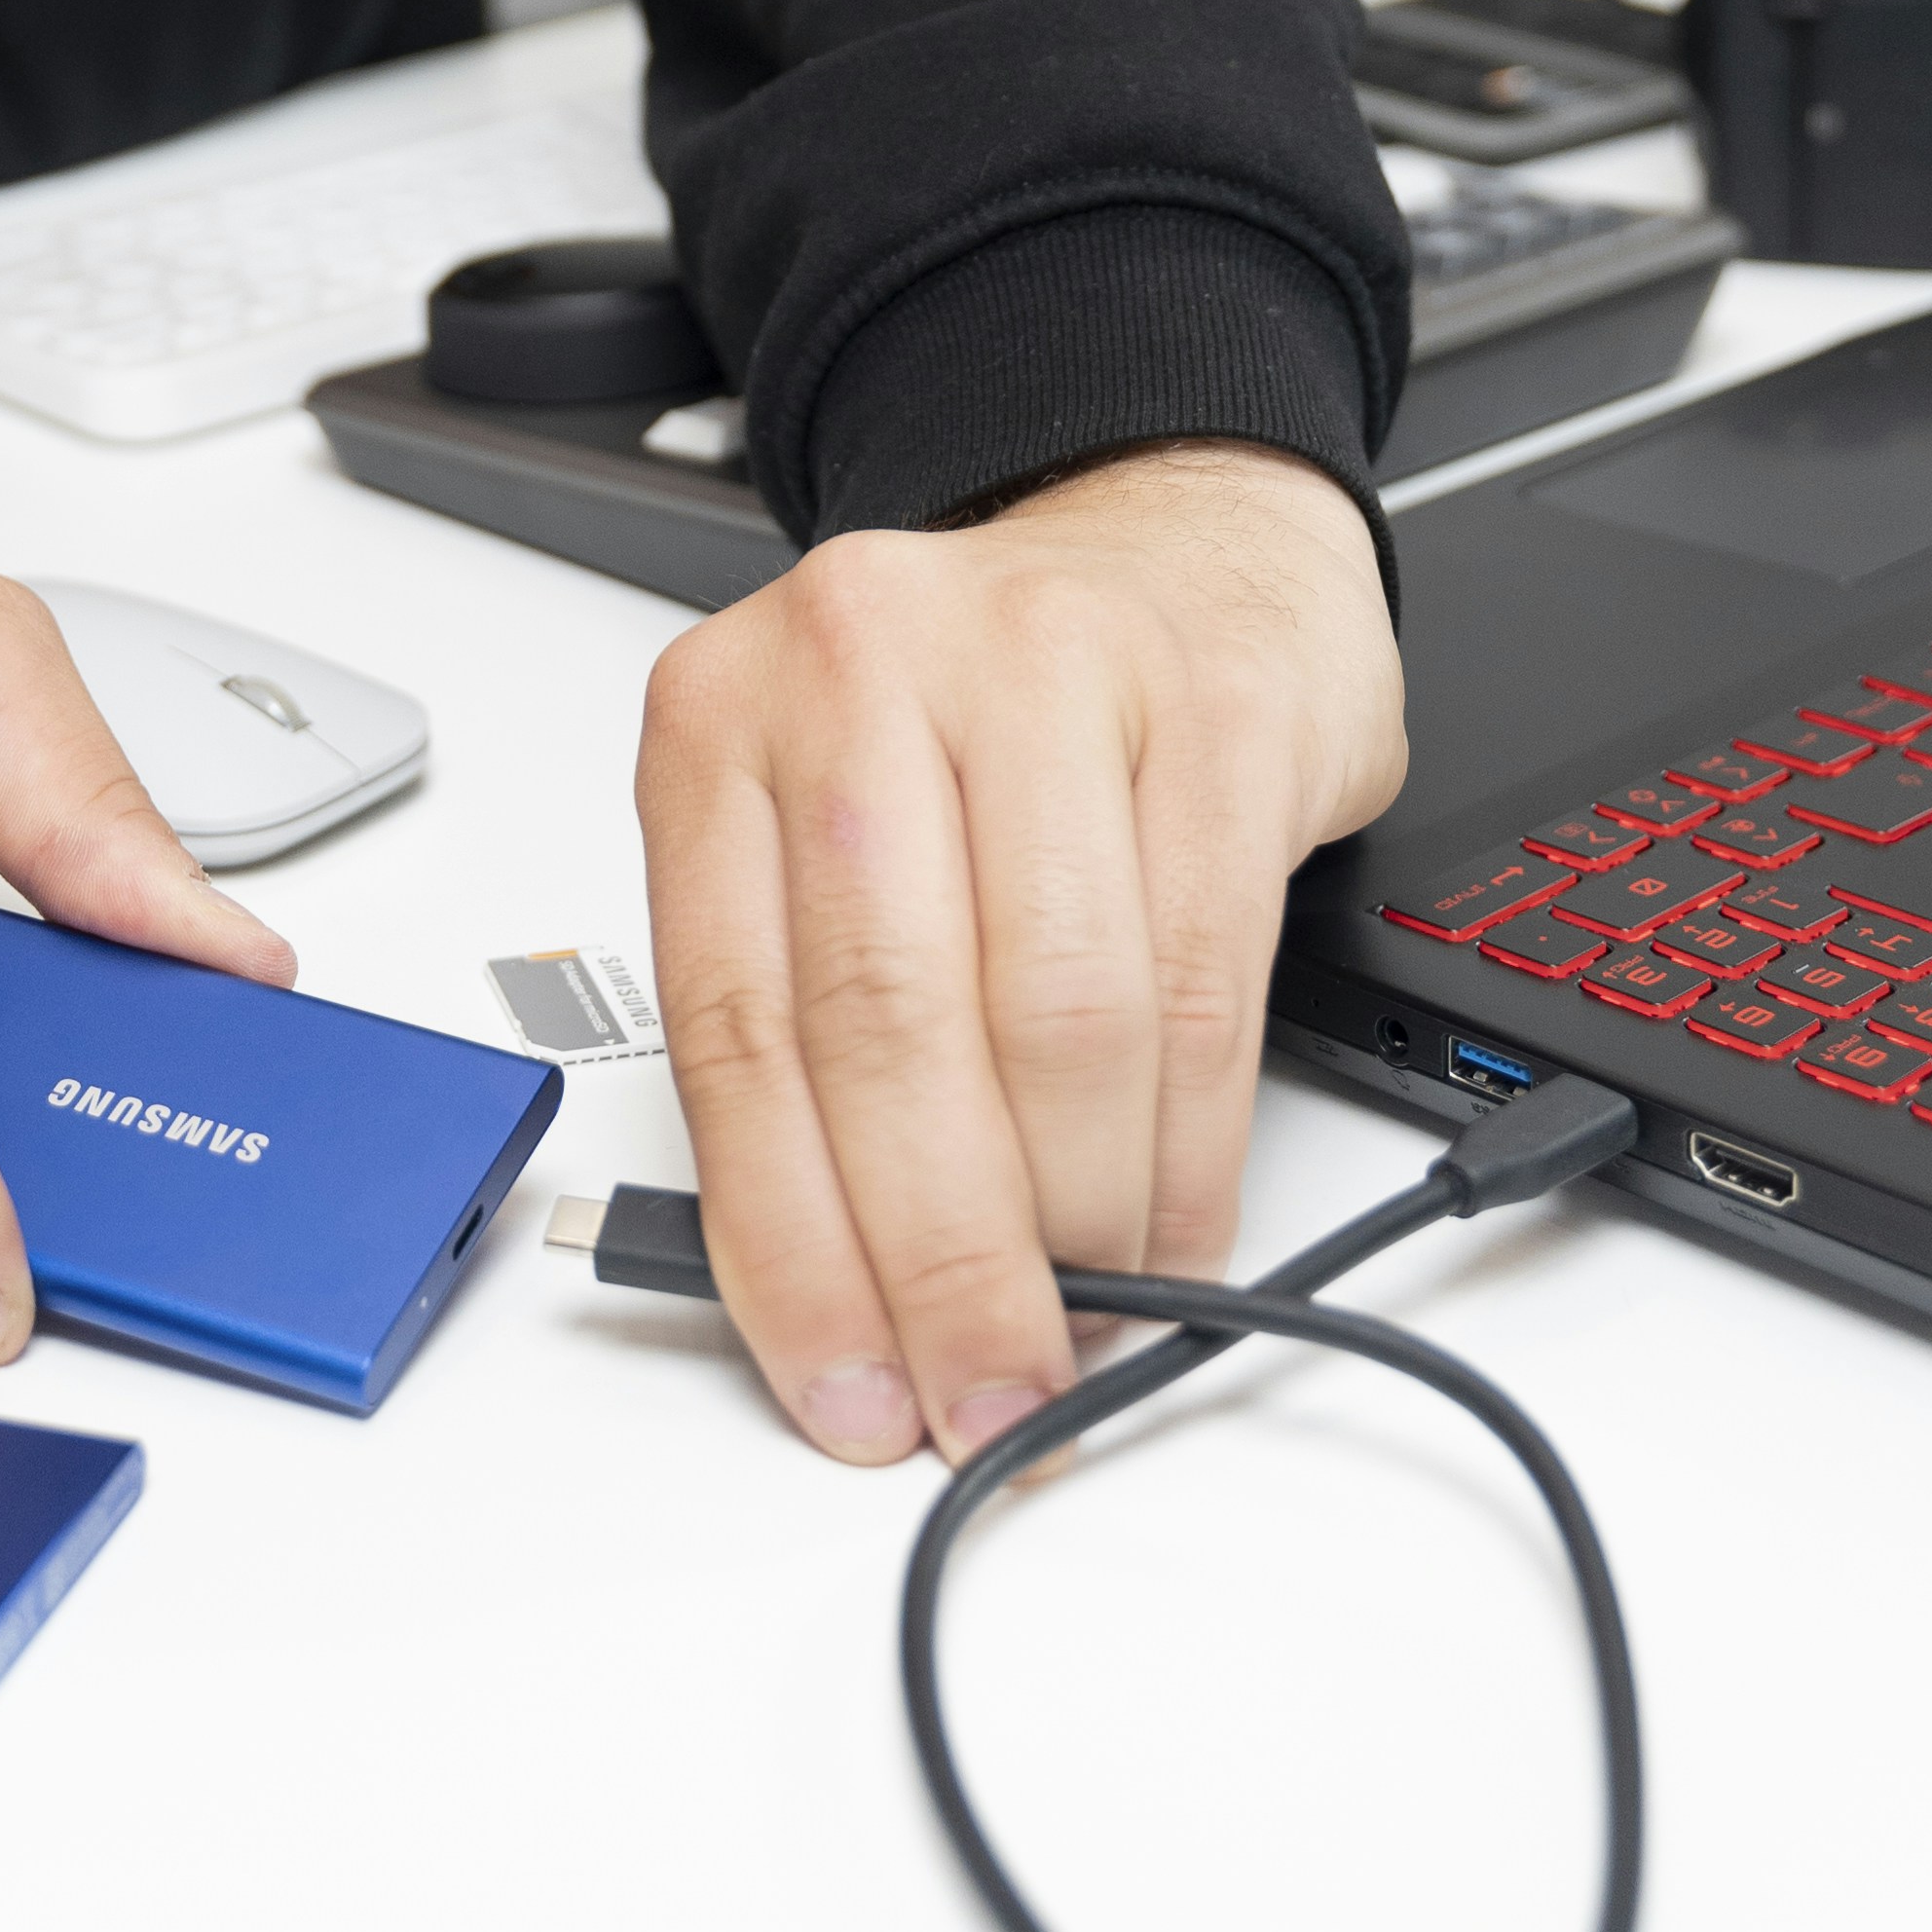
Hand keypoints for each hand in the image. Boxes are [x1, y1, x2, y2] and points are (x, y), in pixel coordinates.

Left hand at [635, 438, 1403, 1467]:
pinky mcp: (1210, 707)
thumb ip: (798, 1023)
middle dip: (938, 1259)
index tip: (842, 1385)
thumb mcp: (819, 823)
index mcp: (722, 717)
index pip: (728, 1025)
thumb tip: (828, 1289)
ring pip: (1051, 1017)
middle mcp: (863, 666)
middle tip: (981, 1392)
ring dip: (1075, 1221)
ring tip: (1081, 1321)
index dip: (788, 1242)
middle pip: (884, 1027)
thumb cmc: (974, 720)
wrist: (1164, 539)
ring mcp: (1043, 667)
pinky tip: (1172, 1225)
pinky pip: (1199, 981)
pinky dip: (1187, 1147)